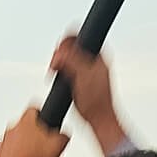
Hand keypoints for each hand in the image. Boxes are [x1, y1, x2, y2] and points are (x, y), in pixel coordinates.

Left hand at [0, 107, 68, 156]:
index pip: (34, 108)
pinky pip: (9, 151)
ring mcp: (4, 142)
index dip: (42, 113)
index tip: (45, 118)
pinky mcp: (0, 155)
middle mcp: (12, 128)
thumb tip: (64, 135)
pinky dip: (16, 156)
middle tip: (42, 143)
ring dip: (24, 145)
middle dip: (34, 133)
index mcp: (26, 121)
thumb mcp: (58, 146)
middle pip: (25, 124)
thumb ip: (63, 135)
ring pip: (16, 138)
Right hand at [50, 37, 126, 153]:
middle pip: (69, 46)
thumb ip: (71, 60)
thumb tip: (59, 53)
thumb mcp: (82, 75)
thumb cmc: (97, 100)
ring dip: (58, 64)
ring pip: (66, 58)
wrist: (99, 119)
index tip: (59, 53)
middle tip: (56, 65)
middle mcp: (92, 60)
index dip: (65, 43)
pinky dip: (60, 72)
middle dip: (59, 55)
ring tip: (57, 73)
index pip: (77, 37)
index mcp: (97, 55)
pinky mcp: (80, 78)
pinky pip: (65, 69)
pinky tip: (60, 80)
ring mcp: (86, 70)